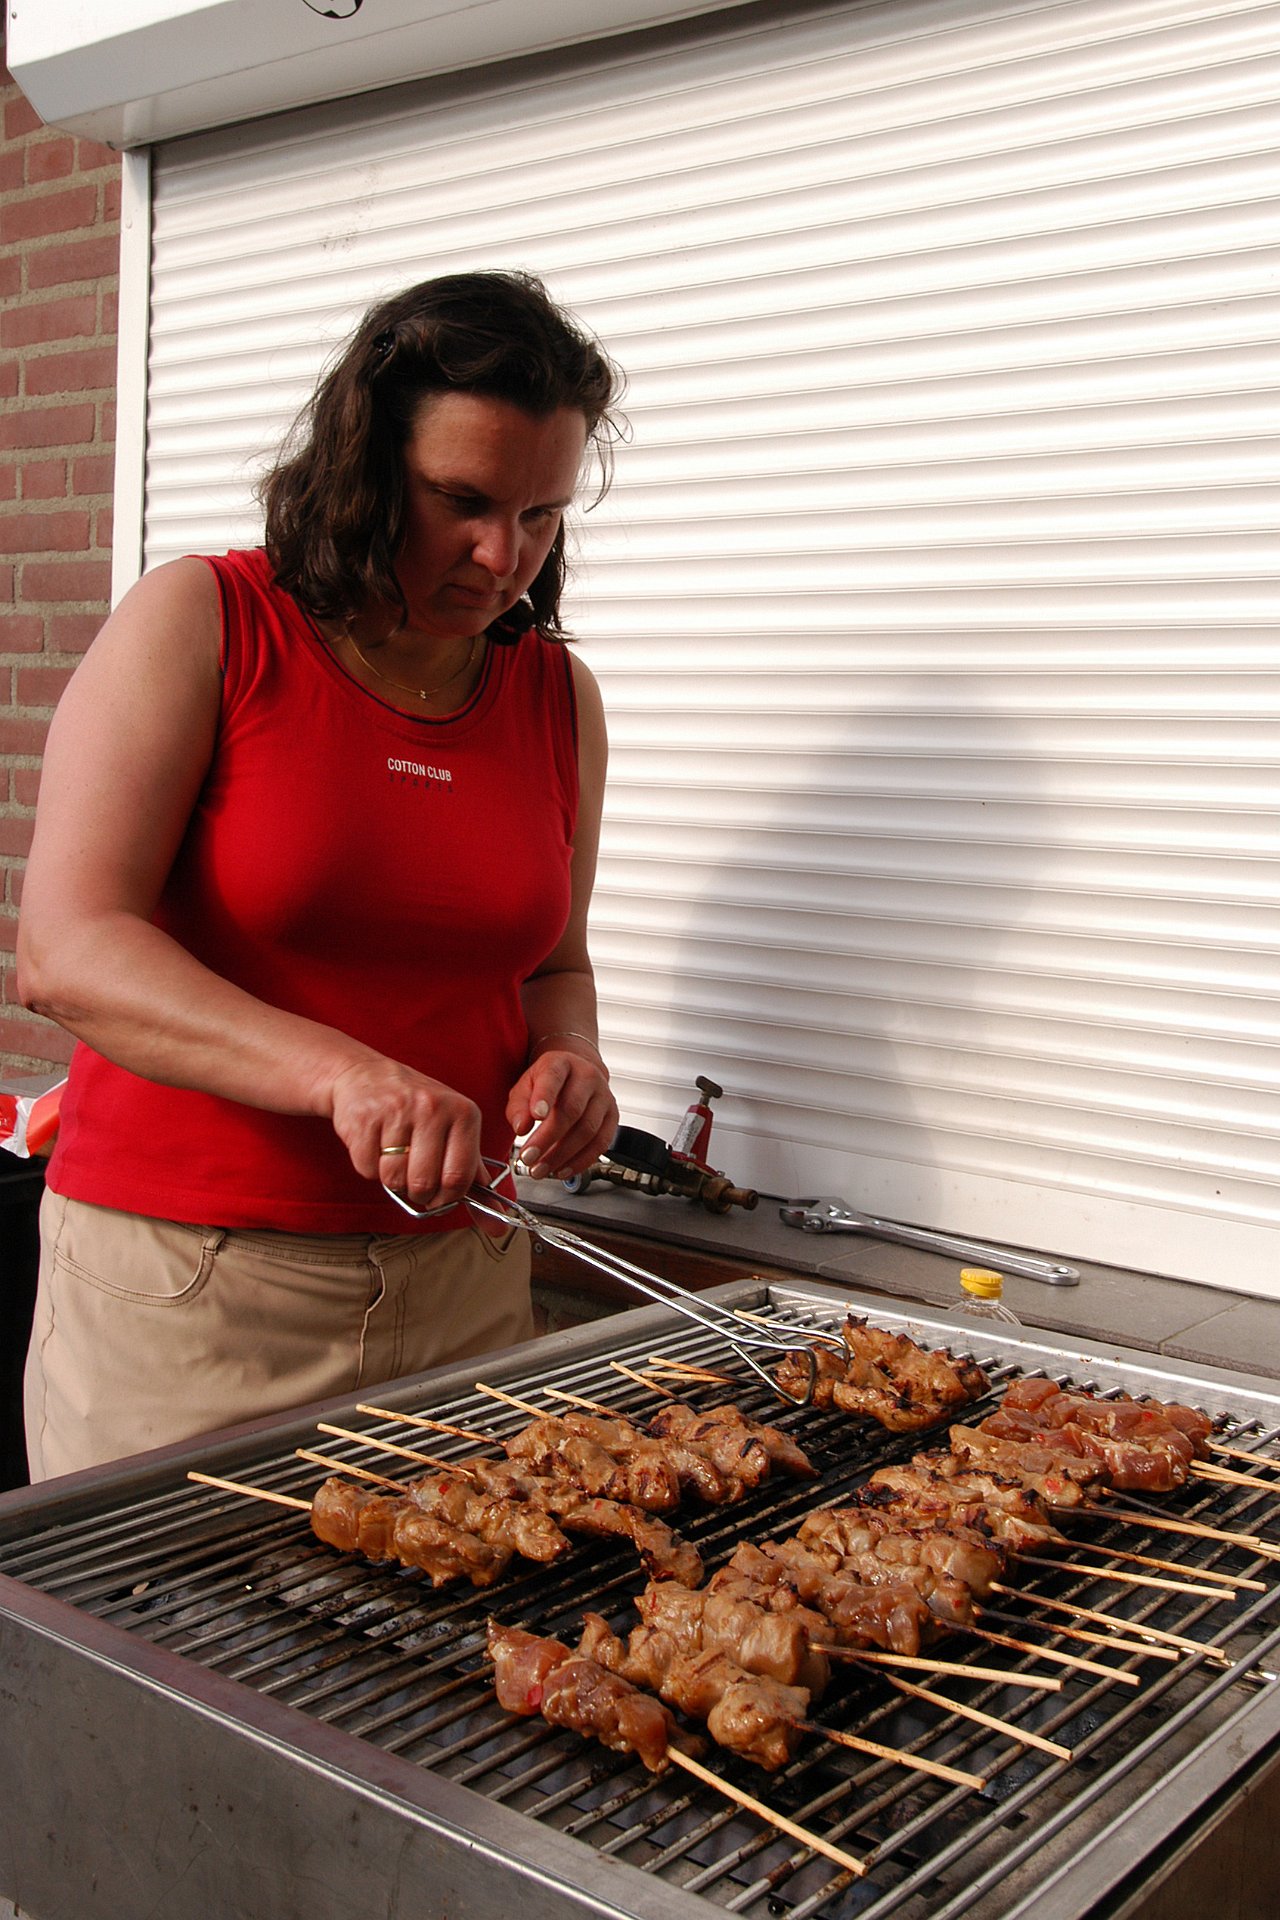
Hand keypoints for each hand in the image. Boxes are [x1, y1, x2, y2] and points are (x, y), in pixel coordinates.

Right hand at [327, 1055, 483, 1211]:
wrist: (367, 1076)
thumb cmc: (417, 1108)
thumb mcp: (454, 1131)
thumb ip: (474, 1178)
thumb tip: (497, 1226)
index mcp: (464, 1114)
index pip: (460, 1177)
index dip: (447, 1198)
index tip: (440, 1196)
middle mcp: (433, 1108)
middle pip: (424, 1183)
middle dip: (418, 1193)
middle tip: (414, 1178)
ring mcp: (397, 1111)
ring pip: (394, 1179)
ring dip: (392, 1180)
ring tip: (394, 1157)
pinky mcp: (365, 1118)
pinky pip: (368, 1168)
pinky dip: (369, 1167)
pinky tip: (375, 1145)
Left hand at [507, 1045, 616, 1180]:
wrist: (576, 1074)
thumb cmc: (547, 1082)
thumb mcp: (525, 1086)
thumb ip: (518, 1105)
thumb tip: (521, 1127)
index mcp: (561, 1063)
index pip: (553, 1078)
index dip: (545, 1097)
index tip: (536, 1116)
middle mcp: (587, 1077)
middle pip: (572, 1109)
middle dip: (548, 1138)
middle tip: (529, 1157)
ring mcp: (604, 1096)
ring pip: (588, 1130)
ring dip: (562, 1155)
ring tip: (541, 1169)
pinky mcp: (613, 1116)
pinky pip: (601, 1143)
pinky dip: (581, 1161)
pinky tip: (562, 1169)